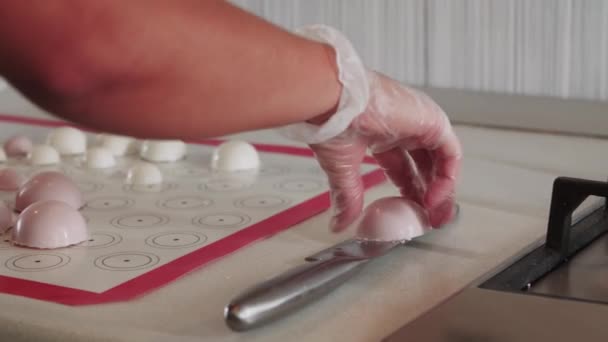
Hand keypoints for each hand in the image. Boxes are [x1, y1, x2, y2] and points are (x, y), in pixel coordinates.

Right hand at [310, 70, 461, 231]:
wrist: (336, 100)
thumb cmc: (333, 121)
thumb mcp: (342, 167)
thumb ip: (347, 196)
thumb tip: (339, 224)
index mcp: (382, 132)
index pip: (404, 167)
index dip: (409, 191)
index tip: (411, 213)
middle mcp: (404, 126)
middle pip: (425, 165)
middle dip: (428, 194)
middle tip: (430, 219)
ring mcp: (420, 122)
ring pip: (441, 160)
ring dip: (441, 189)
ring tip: (435, 215)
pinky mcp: (433, 121)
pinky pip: (451, 154)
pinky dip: (447, 178)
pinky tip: (433, 198)